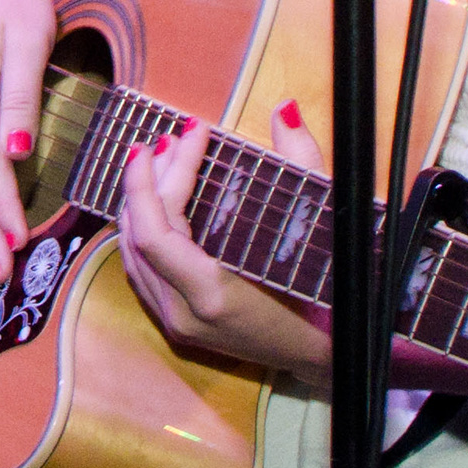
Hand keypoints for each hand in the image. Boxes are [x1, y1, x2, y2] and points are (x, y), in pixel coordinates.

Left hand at [114, 103, 337, 380]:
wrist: (336, 357)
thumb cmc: (335, 295)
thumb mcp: (326, 227)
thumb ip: (302, 164)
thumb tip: (282, 110)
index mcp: (213, 296)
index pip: (156, 232)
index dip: (156, 178)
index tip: (182, 134)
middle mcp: (184, 315)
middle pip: (140, 236)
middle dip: (150, 179)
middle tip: (172, 138)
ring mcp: (176, 324)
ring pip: (132, 253)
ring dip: (141, 201)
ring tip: (162, 158)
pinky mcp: (176, 325)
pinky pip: (141, 269)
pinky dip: (144, 228)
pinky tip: (158, 198)